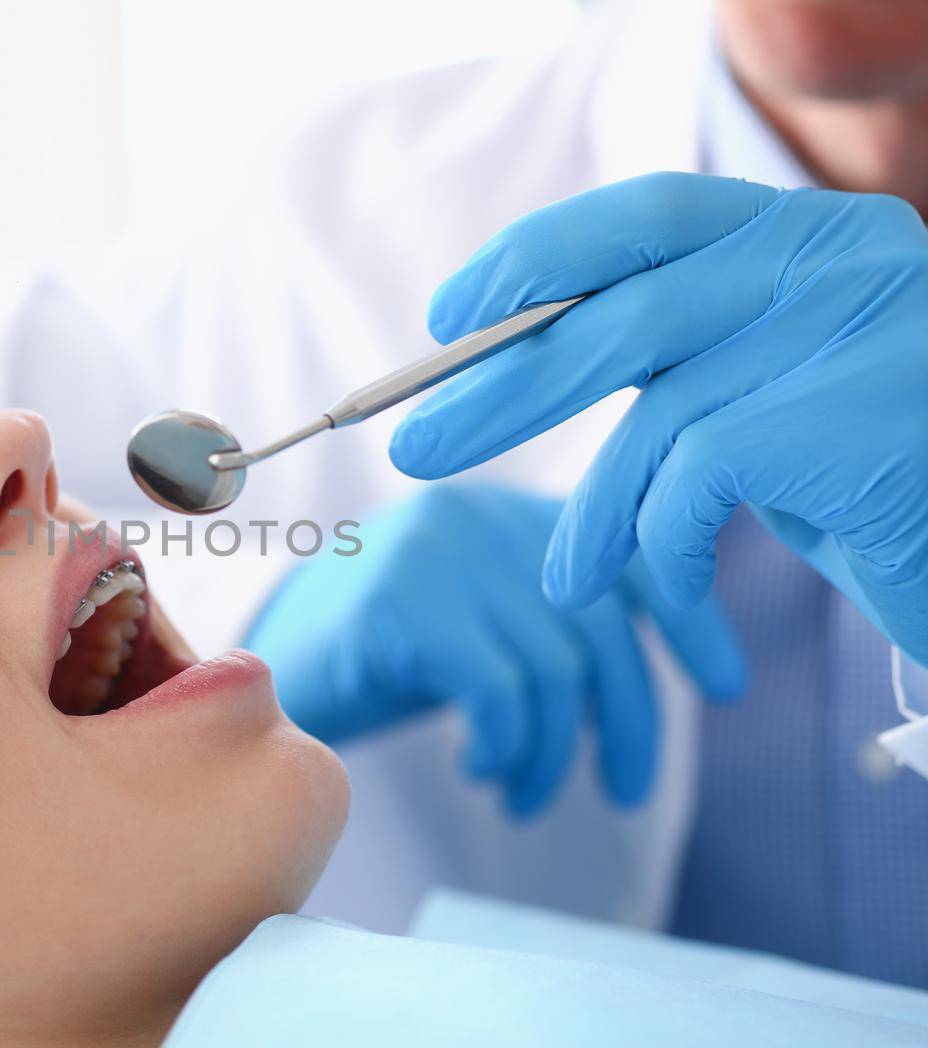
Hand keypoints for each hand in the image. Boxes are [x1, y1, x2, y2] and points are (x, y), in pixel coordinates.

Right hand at [242, 484, 745, 816]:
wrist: (254, 671)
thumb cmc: (377, 659)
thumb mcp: (477, 624)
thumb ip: (550, 623)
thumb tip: (654, 676)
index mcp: (506, 511)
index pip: (630, 551)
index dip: (690, 618)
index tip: (727, 685)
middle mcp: (478, 514)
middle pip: (600, 624)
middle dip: (629, 722)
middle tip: (626, 792)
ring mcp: (436, 551)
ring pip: (552, 670)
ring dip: (552, 755)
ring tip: (523, 794)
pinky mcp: (399, 602)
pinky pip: (497, 689)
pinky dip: (504, 745)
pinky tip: (481, 768)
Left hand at [389, 173, 927, 662]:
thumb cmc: (877, 478)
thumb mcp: (768, 392)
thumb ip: (678, 352)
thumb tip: (512, 357)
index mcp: (807, 232)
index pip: (644, 218)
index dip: (534, 261)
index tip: (450, 318)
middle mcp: (834, 257)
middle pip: (620, 315)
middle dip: (499, 388)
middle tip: (413, 443)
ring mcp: (852, 328)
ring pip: (655, 415)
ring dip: (587, 510)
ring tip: (560, 578)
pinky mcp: (850, 415)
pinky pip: (695, 481)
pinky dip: (664, 545)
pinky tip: (673, 587)